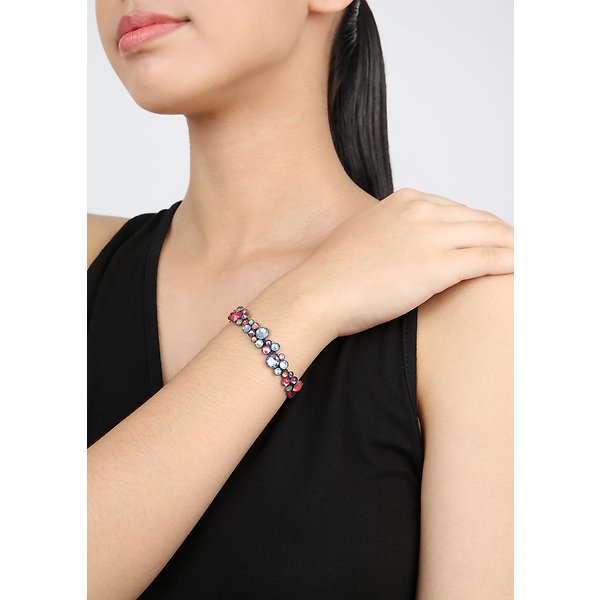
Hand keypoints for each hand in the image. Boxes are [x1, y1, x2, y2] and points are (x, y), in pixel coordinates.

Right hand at [294, 187, 513, 337]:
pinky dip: (511, 263)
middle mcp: (421, 210)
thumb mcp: (367, 237)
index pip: (459, 210)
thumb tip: (409, 249)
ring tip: (532, 260)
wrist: (316, 293)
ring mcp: (430, 235)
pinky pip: (488, 260)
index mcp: (405, 200)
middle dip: (504, 236)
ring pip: (491, 235)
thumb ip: (395, 233)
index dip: (481, 228)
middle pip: (481, 220)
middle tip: (522, 251)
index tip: (494, 242)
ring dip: (515, 248)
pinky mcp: (437, 265)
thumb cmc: (334, 274)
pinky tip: (524, 270)